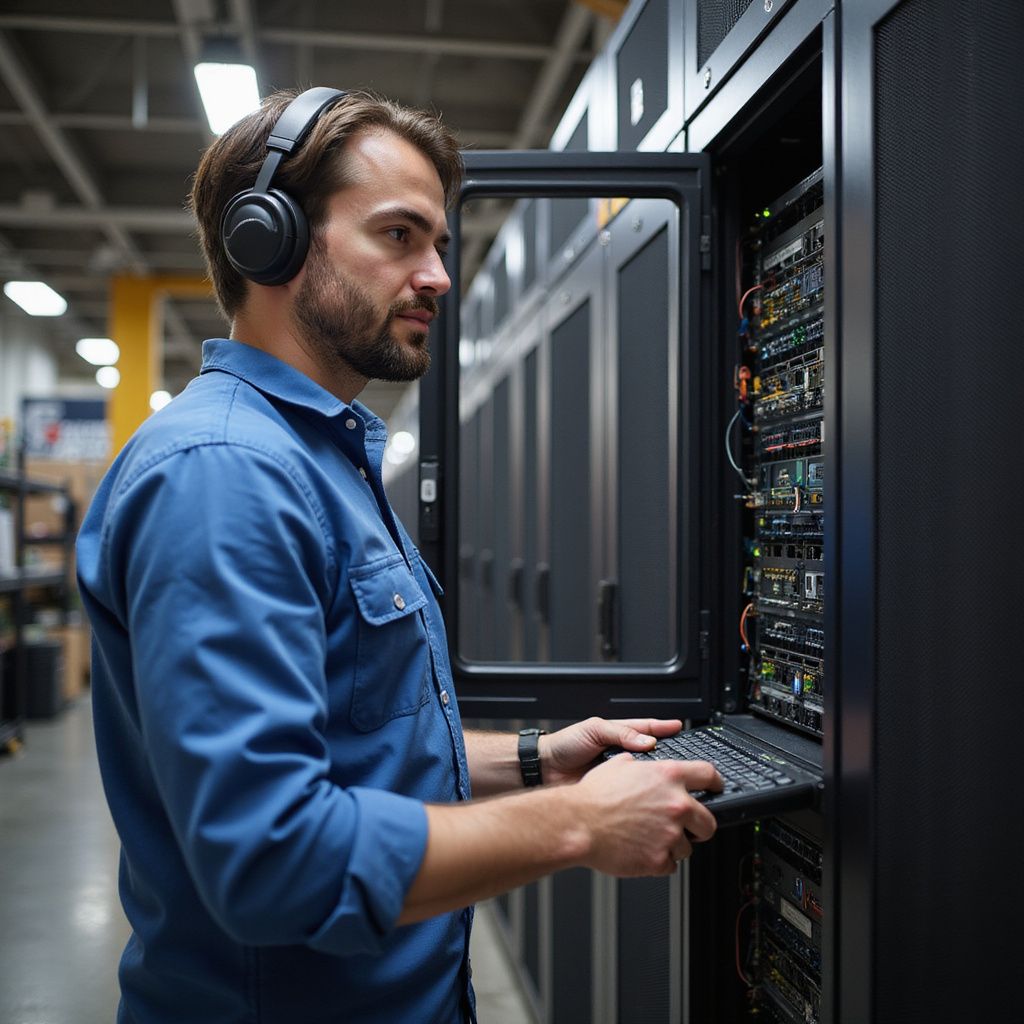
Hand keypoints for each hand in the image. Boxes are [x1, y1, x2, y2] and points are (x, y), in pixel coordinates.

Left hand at [540, 716, 685, 785]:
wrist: (545, 770)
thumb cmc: (565, 745)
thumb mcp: (594, 729)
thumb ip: (621, 733)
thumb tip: (648, 741)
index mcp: (618, 735)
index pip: (647, 729)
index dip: (664, 728)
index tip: (680, 727)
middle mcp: (621, 755)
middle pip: (651, 756)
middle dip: (667, 757)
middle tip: (684, 759)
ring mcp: (619, 775)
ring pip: (644, 777)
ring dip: (656, 779)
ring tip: (673, 780)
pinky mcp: (614, 793)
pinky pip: (633, 794)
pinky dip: (642, 796)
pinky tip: (651, 798)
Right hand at [574, 753, 721, 875]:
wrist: (577, 823)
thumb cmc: (593, 796)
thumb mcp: (619, 765)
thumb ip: (642, 765)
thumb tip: (644, 764)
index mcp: (668, 776)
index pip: (709, 775)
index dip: (716, 782)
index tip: (716, 788)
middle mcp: (675, 804)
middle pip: (709, 821)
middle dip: (699, 826)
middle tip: (685, 827)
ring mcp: (670, 834)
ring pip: (687, 847)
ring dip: (672, 844)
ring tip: (647, 838)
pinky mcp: (660, 859)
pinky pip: (670, 865)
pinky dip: (658, 861)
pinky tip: (640, 850)